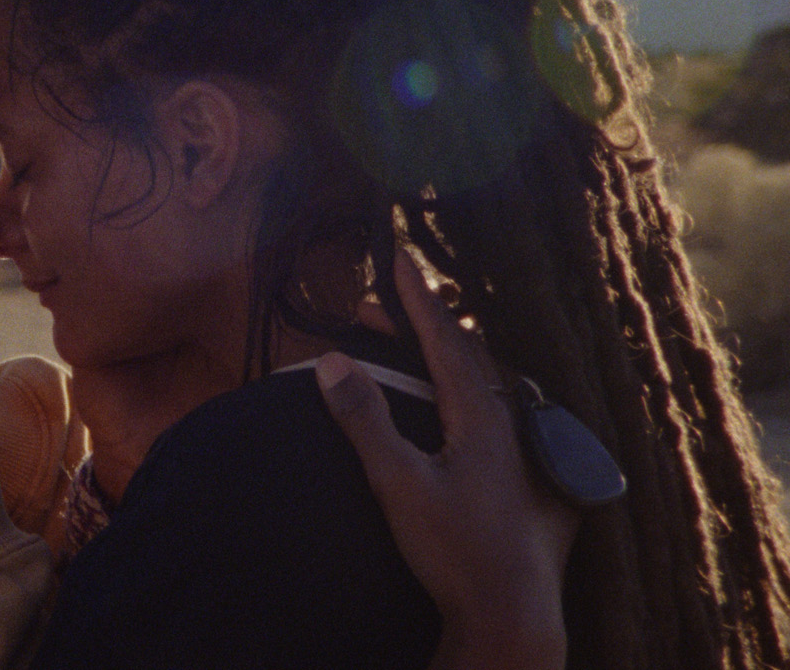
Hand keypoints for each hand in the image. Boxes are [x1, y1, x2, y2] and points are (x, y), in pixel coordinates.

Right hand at [315, 252, 575, 669]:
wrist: (513, 615)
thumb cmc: (456, 551)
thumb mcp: (398, 484)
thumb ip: (366, 420)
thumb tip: (334, 361)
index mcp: (482, 416)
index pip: (446, 338)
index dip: (418, 297)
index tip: (397, 257)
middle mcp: (512, 424)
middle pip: (469, 355)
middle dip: (423, 324)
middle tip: (381, 309)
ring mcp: (529, 453)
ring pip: (491, 384)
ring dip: (450, 358)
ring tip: (420, 349)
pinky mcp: (538, 481)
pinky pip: (505, 416)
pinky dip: (475, 394)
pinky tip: (466, 410)